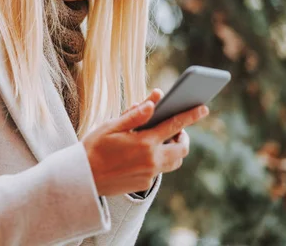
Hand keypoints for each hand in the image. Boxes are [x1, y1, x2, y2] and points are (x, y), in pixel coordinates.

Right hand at [82, 89, 208, 195]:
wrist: (82, 179)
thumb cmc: (94, 148)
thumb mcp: (111, 127)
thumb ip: (135, 115)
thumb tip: (154, 101)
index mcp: (144, 142)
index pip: (174, 125)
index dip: (191, 115)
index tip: (203, 108)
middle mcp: (151, 160)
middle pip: (181, 148)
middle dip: (183, 138)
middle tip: (177, 130)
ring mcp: (149, 174)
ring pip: (174, 162)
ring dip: (173, 150)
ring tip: (161, 141)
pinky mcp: (144, 184)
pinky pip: (159, 171)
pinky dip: (157, 160)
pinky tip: (141, 155)